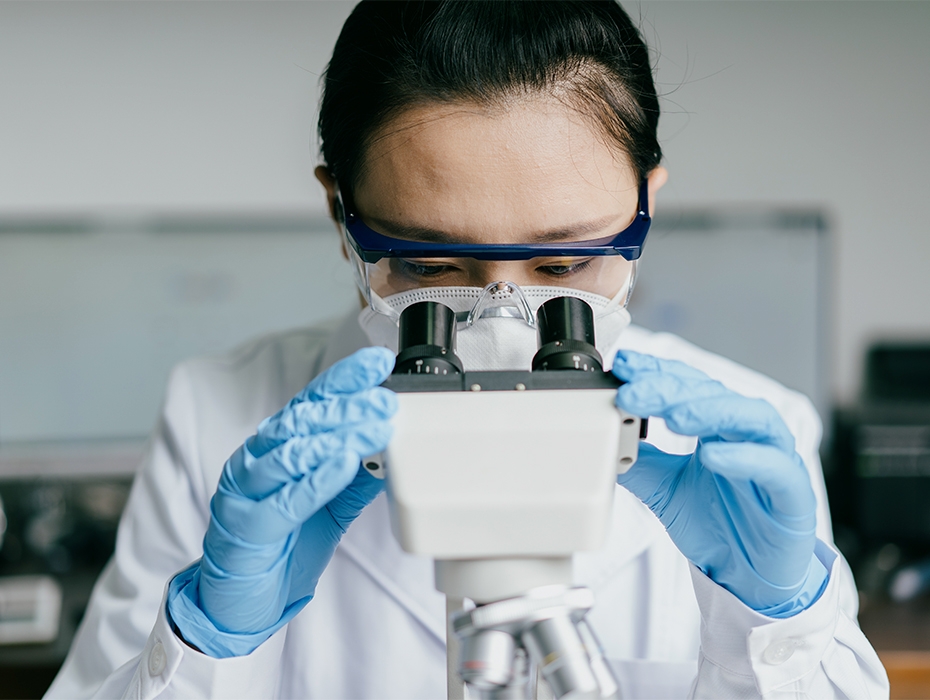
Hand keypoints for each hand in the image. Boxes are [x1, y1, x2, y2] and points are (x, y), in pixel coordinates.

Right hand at [168, 347, 396, 656]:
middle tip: (385, 401)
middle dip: (348, 407)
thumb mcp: (330, 507)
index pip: (312, 403)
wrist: (239, 603)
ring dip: (337, 437)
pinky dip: (316, 479)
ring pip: (292, 452)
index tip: (377, 362)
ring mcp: (247, 491)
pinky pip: (284, 499)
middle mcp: (257, 460)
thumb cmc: (282, 547)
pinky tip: (343, 464)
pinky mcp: (245, 526)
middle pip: (304, 422)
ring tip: (374, 427)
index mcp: (277, 448)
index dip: (344, 380)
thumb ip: (357, 478)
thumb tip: (393, 449)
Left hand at [612, 350, 827, 616]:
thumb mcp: (665, 492)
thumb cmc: (719, 525)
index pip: (688, 387)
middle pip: (713, 396)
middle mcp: (747, 434)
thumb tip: (603, 443)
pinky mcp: (793, 493)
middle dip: (670, 389)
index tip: (625, 367)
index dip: (657, 373)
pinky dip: (744, 457)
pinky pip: (774, 467)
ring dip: (710, 410)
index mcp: (718, 427)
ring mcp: (774, 458)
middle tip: (634, 391)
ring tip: (673, 415)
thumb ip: (639, 465)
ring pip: (750, 417)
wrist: (751, 577)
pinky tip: (713, 455)